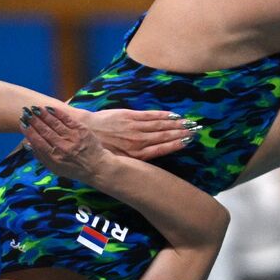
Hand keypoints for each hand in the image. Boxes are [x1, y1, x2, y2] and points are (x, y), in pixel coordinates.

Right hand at [20, 106, 111, 182]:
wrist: (97, 166)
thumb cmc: (73, 168)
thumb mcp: (54, 168)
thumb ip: (40, 156)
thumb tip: (28, 143)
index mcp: (54, 157)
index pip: (38, 142)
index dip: (29, 131)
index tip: (22, 123)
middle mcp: (63, 147)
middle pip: (45, 131)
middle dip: (34, 120)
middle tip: (25, 112)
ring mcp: (73, 138)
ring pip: (55, 124)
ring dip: (44, 115)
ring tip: (35, 108)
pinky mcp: (82, 131)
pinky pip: (68, 120)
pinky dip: (58, 113)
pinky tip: (51, 108)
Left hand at [77, 107, 195, 160]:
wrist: (83, 131)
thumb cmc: (98, 149)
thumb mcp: (115, 161)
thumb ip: (132, 160)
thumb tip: (144, 164)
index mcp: (135, 155)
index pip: (161, 149)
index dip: (176, 144)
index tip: (189, 142)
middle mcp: (138, 142)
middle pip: (164, 136)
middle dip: (181, 133)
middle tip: (196, 130)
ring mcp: (134, 128)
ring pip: (159, 125)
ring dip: (176, 124)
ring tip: (189, 123)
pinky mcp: (129, 117)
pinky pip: (150, 116)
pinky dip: (163, 115)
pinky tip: (173, 115)